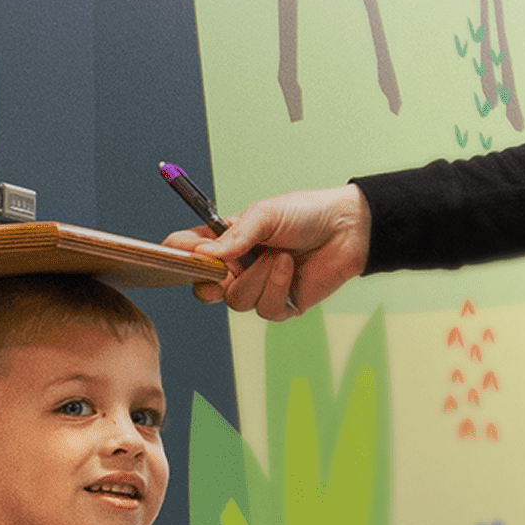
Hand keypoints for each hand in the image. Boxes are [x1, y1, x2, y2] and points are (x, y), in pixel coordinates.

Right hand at [163, 184, 371, 320]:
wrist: (348, 229)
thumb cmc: (305, 214)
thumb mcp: (265, 215)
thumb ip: (234, 236)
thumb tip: (203, 255)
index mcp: (227, 242)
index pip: (190, 252)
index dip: (178, 256)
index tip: (176, 253)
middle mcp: (239, 268)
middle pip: (206, 288)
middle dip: (209, 283)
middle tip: (219, 275)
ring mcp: (260, 288)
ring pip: (238, 301)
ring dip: (259, 278)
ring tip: (281, 255)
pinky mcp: (282, 304)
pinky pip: (266, 310)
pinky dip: (277, 287)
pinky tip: (290, 268)